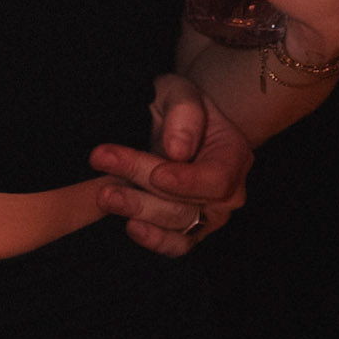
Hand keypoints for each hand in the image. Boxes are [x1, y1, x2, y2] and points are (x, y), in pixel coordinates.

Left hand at [90, 74, 252, 257]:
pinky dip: (154, 240)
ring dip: (139, 210)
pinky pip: (176, 245)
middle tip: (104, 165)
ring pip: (177, 225)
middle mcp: (228, 194)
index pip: (216, 179)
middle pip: (188, 203)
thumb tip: (179, 150)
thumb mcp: (180, 94)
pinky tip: (130, 225)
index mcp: (234, 157)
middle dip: (144, 187)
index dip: (186, 181)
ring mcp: (208, 216)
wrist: (175, 126)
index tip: (156, 174)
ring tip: (105, 193)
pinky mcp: (188, 230)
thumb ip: (183, 114)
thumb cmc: (180, 108)